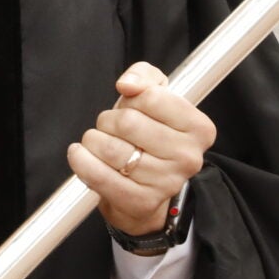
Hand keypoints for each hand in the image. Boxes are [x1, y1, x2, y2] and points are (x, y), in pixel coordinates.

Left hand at [68, 62, 213, 238]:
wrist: (148, 186)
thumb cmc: (150, 135)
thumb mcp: (155, 97)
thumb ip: (144, 76)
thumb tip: (128, 83)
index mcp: (198, 128)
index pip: (153, 97)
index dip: (132, 99)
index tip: (132, 107)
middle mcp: (188, 157)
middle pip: (128, 122)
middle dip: (109, 119)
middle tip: (111, 128)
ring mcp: (166, 182)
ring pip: (110, 148)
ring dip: (94, 140)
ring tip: (99, 143)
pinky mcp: (141, 202)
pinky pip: (99, 176)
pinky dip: (82, 161)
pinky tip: (80, 154)